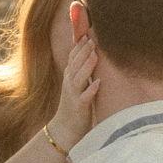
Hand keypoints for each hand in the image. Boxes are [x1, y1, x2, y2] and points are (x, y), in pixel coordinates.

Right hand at [49, 31, 98, 151]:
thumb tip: (90, 53)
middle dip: (83, 51)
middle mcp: (69, 83)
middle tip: (93, 39)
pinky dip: (91, 90)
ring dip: (87, 66)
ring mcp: (73, 95)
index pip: (72, 57)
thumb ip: (82, 70)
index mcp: (69, 76)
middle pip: (75, 64)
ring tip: (95, 55)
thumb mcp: (76, 85)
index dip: (79, 45)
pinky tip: (98, 83)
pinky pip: (84, 98)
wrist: (65, 129)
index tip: (87, 33)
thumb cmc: (74, 105)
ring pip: (79, 78)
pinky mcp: (79, 108)